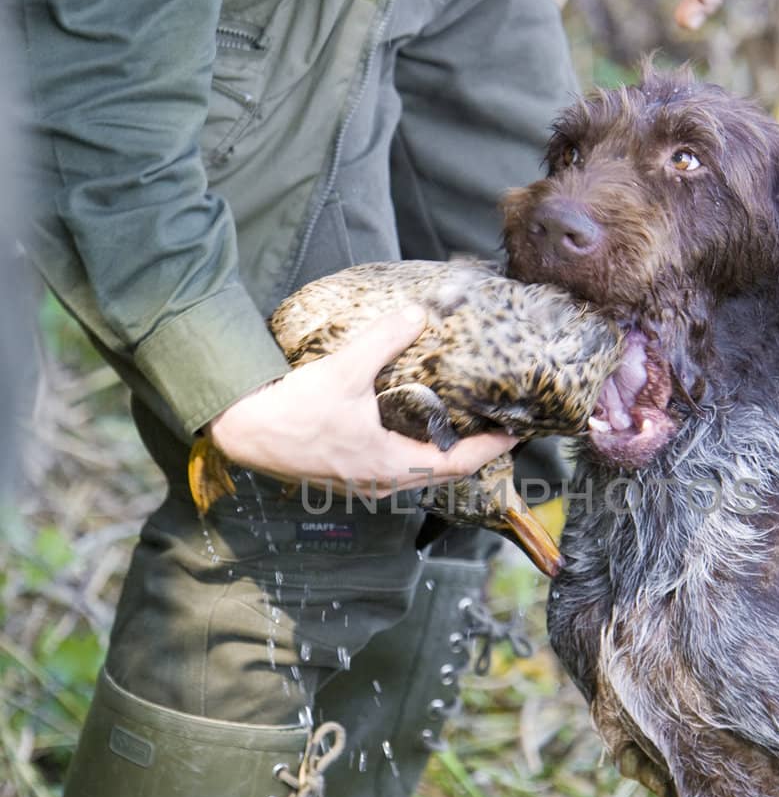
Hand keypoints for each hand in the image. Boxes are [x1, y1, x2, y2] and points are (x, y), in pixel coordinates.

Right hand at [207, 305, 514, 494]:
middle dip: (474, 453)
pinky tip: (417, 433)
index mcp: (390, 464)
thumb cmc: (293, 410)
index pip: (457, 463)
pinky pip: (398, 471)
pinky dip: (418, 455)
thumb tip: (417, 314)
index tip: (515, 434)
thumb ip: (383, 341)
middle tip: (498, 430)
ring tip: (465, 431)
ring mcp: (364, 483)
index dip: (490, 449)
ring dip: (445, 456)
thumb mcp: (344, 370)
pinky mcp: (349, 476)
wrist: (245, 433)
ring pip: (420, 475)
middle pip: (443, 474)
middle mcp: (382, 482)